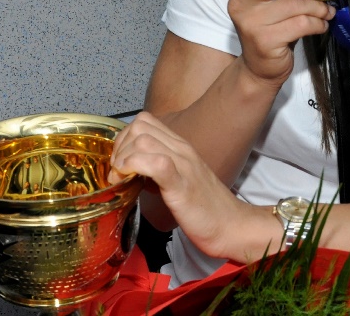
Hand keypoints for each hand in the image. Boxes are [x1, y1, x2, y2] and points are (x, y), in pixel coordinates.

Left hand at [108, 112, 278, 260]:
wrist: (232, 226)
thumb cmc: (206, 208)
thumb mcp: (180, 180)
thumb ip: (160, 169)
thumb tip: (134, 169)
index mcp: (181, 147)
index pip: (145, 121)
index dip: (124, 138)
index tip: (120, 162)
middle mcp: (182, 150)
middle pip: (139, 125)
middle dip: (120, 146)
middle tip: (117, 171)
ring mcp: (183, 165)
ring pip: (142, 139)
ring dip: (123, 157)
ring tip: (121, 178)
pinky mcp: (182, 185)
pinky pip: (155, 162)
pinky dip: (134, 167)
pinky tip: (129, 181)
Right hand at [228, 0, 334, 89]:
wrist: (260, 67)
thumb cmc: (271, 29)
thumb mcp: (271, 3)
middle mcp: (240, 3)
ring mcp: (250, 23)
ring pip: (291, 4)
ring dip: (316, 6)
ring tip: (325, 10)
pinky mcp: (264, 41)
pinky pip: (299, 25)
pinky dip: (317, 23)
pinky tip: (321, 25)